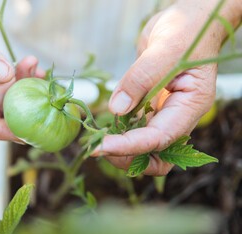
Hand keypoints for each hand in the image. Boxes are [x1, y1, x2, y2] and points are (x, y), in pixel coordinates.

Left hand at [91, 0, 241, 175]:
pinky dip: (119, 132)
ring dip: (120, 148)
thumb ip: (141, 79)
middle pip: (157, 155)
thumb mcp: (164, 49)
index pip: (160, 138)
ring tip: (97, 138)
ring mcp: (164, 112)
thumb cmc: (185, 30)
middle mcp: (178, 115)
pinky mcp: (150, 106)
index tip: (102, 147)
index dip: (130, 146)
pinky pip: (135, 128)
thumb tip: (117, 110)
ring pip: (144, 146)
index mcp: (190, 105)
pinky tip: (104, 126)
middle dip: (128, 157)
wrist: (185, 21)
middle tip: (99, 147)